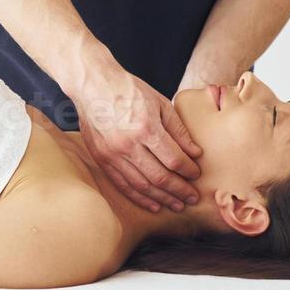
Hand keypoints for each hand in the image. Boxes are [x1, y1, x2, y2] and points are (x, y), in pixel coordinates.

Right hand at [75, 69, 202, 212]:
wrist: (93, 85)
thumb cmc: (129, 91)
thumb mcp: (160, 103)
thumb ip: (178, 130)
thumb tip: (195, 153)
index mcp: (146, 128)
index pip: (174, 159)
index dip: (188, 171)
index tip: (196, 174)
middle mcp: (129, 144)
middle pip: (160, 177)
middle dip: (180, 190)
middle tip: (193, 197)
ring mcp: (113, 154)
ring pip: (142, 185)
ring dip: (162, 198)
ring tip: (177, 204)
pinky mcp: (102, 159)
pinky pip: (123, 185)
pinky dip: (139, 198)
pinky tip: (153, 204)